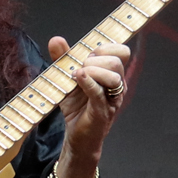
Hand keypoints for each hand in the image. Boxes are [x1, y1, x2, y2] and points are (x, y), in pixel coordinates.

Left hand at [47, 36, 129, 160]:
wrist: (77, 138)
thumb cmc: (77, 108)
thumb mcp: (68, 79)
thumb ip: (63, 59)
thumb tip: (56, 39)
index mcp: (113, 75)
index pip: (122, 52)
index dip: (106, 47)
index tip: (87, 54)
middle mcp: (117, 86)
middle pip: (117, 61)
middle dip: (97, 58)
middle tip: (81, 66)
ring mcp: (112, 100)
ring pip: (114, 77)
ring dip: (93, 70)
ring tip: (77, 74)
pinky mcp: (102, 112)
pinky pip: (99, 94)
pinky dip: (88, 82)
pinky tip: (78, 77)